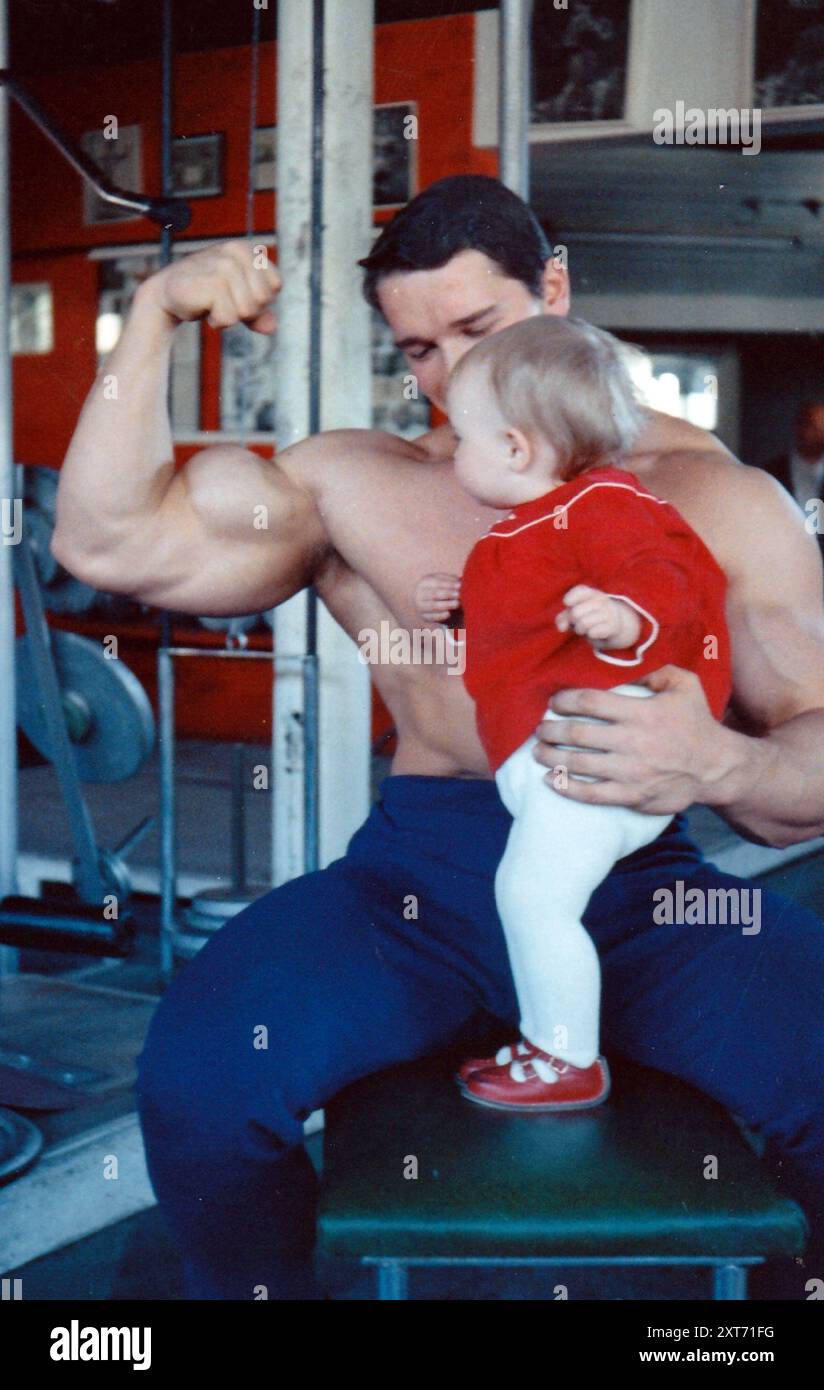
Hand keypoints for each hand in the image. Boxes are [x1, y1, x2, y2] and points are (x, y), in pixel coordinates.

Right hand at [146, 239, 280, 333]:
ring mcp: (224, 265)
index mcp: (247, 249)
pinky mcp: (212, 282)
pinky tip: (203, 308)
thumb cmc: (205, 294)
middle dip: (245, 310)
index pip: (275, 285)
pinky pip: (230, 318)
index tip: (236, 294)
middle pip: (263, 300)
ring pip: (248, 311)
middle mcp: (236, 252)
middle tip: (222, 301)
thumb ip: (259, 313)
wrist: (167, 294)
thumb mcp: (237, 300)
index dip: (259, 300)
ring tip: (212, 304)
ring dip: (230, 317)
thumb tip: (271, 327)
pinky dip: (217, 321)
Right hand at [416, 572, 461, 622]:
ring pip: (433, 606)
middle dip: (447, 594)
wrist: (432, 604)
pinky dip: (441, 615)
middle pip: (434, 594)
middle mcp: (420, 594)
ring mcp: (421, 606)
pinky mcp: (424, 617)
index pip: (436, 582)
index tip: (459, 585)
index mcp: (424, 582)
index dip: (448, 584)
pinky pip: (432, 617)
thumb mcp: (444, 582)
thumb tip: (460, 581)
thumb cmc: (441, 589)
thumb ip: (451, 580)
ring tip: (457, 603)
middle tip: (458, 594)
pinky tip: (449, 613)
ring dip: (446, 605)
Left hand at [533, 665, 738, 813]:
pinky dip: (566, 788)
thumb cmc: (696, 722)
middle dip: (551, 730)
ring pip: (578, 765)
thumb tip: (626, 665)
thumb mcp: (684, 685)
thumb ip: (655, 670)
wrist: (715, 766)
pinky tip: (551, 781)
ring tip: (538, 751)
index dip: (564, 701)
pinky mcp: (632, 795)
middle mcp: (633, 742)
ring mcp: (631, 772)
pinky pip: (592, 794)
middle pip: (577, 734)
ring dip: (551, 757)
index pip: (591, 703)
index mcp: (642, 713)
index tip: (554, 703)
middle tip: (539, 729)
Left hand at [555, 585, 640, 650]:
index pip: (580, 591)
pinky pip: (593, 632)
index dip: (570, 598)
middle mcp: (601, 600)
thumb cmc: (588, 616)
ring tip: (585, 628)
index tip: (567, 603)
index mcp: (591, 593)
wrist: (614, 625)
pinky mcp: (613, 626)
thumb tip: (562, 628)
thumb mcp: (574, 614)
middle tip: (578, 621)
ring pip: (583, 624)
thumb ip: (563, 618)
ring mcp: (608, 612)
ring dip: (580, 630)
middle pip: (575, 613)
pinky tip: (594, 632)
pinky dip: (590, 635)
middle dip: (573, 621)